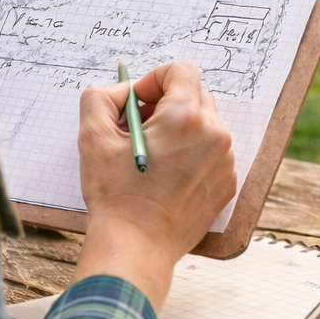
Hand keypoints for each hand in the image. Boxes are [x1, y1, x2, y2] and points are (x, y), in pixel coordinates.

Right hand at [71, 61, 235, 307]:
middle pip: (195, 95)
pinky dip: (192, 157)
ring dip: (180, 131)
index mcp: (185, 116)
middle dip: (166, 104)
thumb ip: (101, 98)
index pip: (180, 70)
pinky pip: (212, 155)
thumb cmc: (116, 196)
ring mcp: (225, 161)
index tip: (136, 103)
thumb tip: (121, 92)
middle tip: (138, 129)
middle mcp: (214, 134)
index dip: (153, 80)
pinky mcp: (226, 185)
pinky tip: (166, 177)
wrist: (136, 247)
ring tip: (151, 157)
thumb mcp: (93, 137)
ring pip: (205, 126)